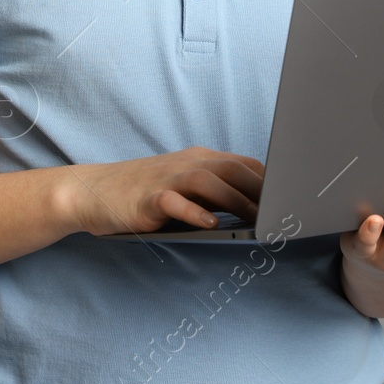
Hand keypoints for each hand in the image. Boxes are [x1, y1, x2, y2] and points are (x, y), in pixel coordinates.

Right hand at [63, 146, 263, 235]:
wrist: (92, 192)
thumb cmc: (143, 193)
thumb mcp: (183, 187)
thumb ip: (213, 193)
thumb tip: (254, 210)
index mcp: (198, 160)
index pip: (243, 163)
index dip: (269, 180)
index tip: (291, 199)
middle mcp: (186, 164)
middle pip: (231, 168)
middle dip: (260, 189)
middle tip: (283, 212)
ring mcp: (166, 179)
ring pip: (208, 181)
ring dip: (235, 199)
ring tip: (256, 218)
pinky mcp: (147, 199)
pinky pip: (174, 202)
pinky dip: (194, 211)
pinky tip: (211, 223)